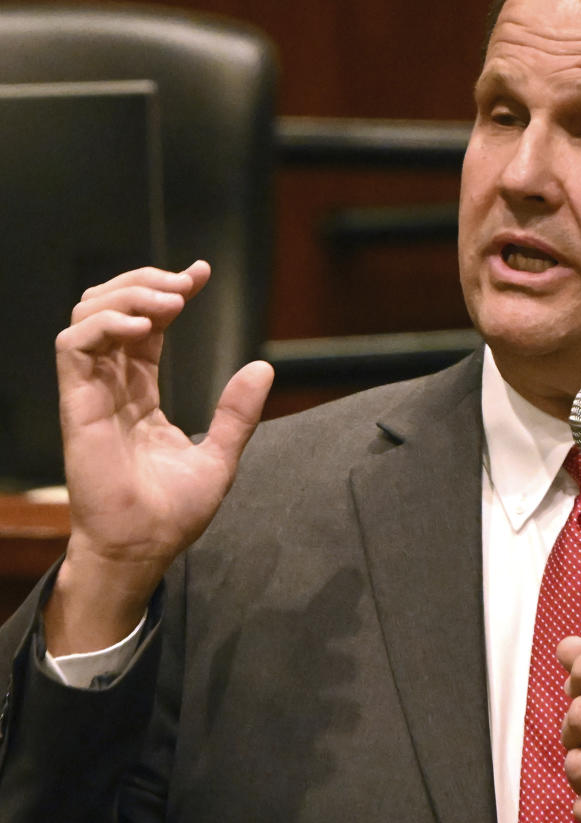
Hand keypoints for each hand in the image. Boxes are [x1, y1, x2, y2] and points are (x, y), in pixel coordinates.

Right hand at [45, 262, 273, 652]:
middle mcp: (112, 386)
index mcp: (140, 393)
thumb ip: (238, 412)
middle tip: (185, 284)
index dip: (169, 293)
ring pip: (88, 315)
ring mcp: (91, 393)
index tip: (202, 274)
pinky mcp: (77, 405)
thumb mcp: (220, 456)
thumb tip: (264, 368)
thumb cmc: (172, 514)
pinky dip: (105, 324)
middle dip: (146, 282)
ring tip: (170, 300)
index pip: (147, 326)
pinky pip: (74, 346)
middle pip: (113, 308)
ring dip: (128, 294)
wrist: (144, 548)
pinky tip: (145, 326)